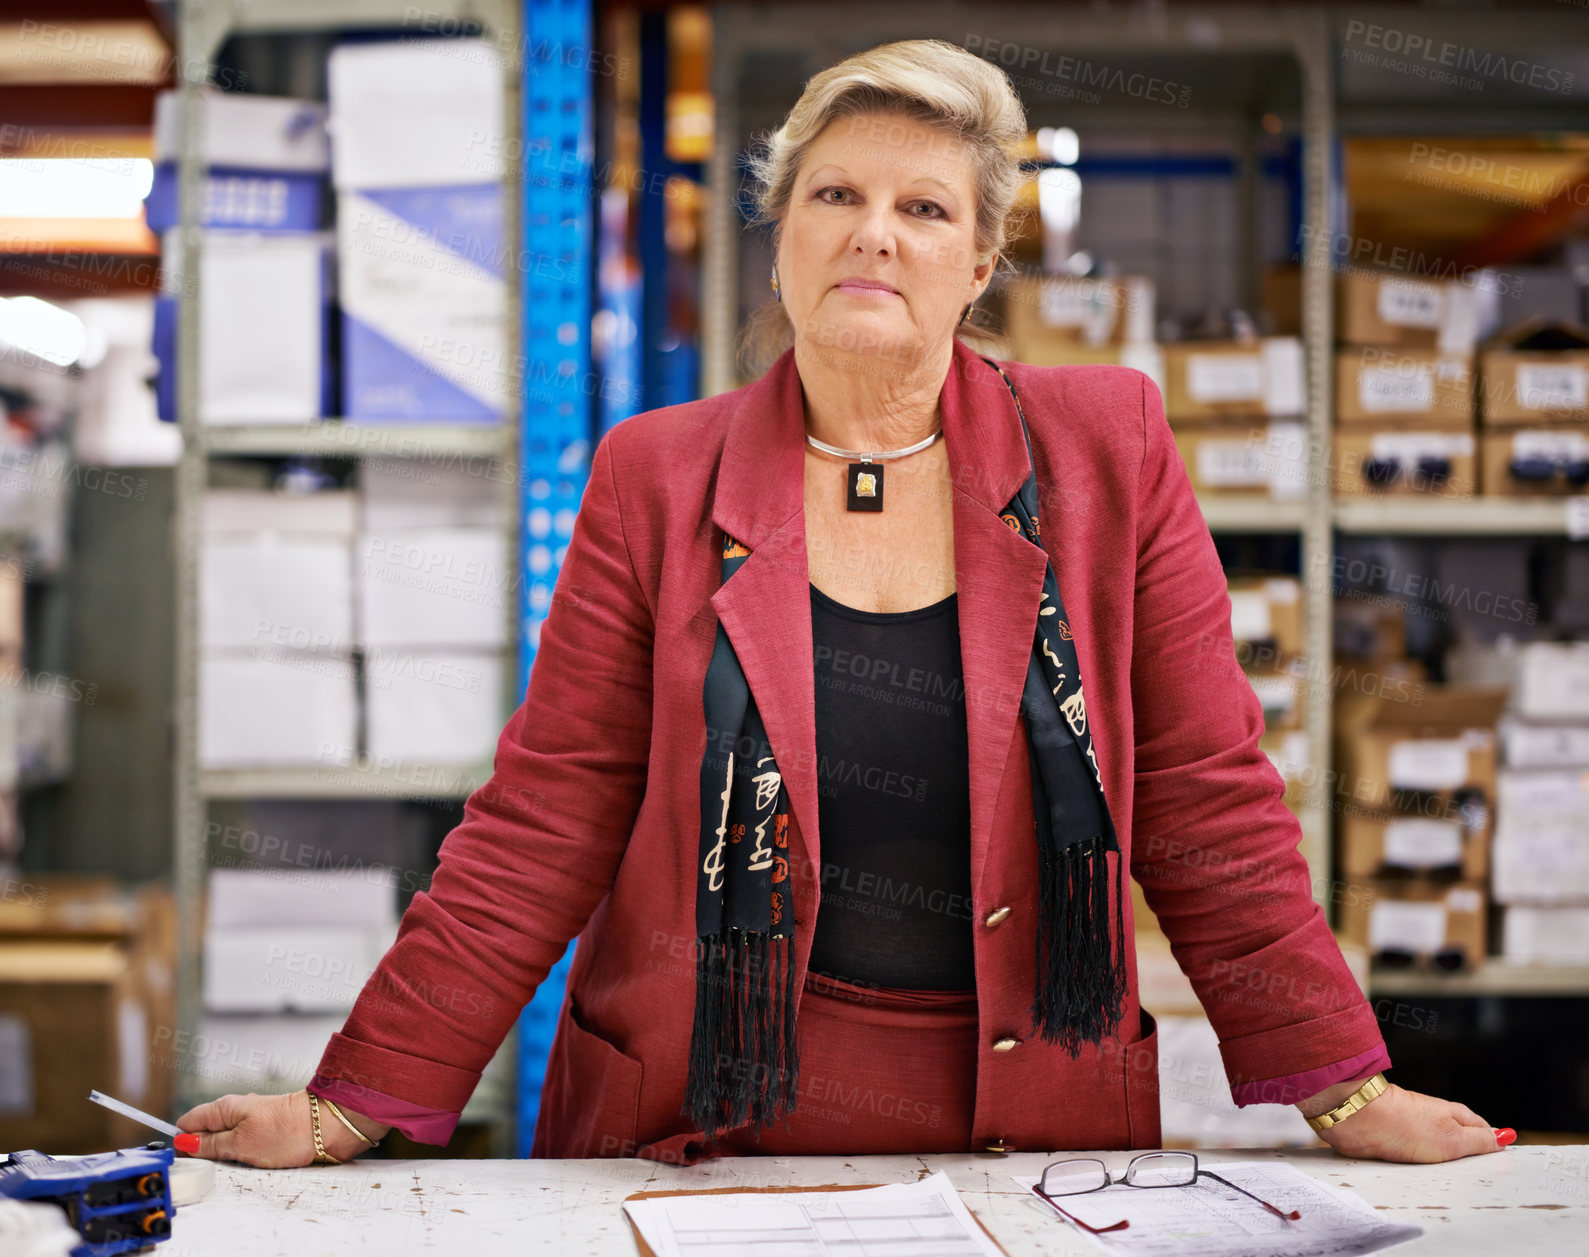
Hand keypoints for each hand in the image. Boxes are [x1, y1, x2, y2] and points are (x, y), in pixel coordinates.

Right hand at [175, 1091, 390, 1167]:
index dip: (182, 1140)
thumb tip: (183, 1142)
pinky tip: (250, 1162)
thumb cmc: (287, 1132)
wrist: (327, 1127)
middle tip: (213, 1164)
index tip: (184, 1157)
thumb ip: (211, 1144)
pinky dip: (243, 1155)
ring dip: (225, 1155)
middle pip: (206, 1132)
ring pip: (225, 1141)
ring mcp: (252, 1121)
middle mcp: (237, 1111)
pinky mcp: (267, 1132)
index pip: (189, 1121)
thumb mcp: (240, 1143)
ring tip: (236, 1163)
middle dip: (203, 1151)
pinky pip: (244, 1145)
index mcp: (225, 1107)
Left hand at [1298, 1077, 1511, 1162]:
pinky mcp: (1394, 1142)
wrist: (1358, 1120)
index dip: (1493, 1146)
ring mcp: (1414, 1131)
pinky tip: (1425, 1178)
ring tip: (1456, 1183)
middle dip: (1469, 1161)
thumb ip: (1480, 1140)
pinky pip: (1415, 1159)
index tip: (1504, 1165)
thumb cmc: (1405, 1125)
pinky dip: (1422, 1168)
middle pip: (1460, 1143)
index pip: (1483, 1131)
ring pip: (1437, 1153)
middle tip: (1482, 1180)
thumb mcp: (1454, 1137)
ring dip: (1445, 1166)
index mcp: (1455, 1115)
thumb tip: (1507, 1136)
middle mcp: (1435, 1120)